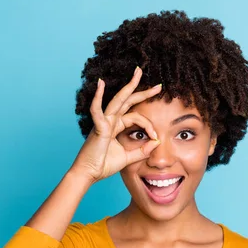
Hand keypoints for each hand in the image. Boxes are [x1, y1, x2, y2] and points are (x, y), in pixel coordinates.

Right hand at [69, 67, 161, 183]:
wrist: (89, 174)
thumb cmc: (104, 165)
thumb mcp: (128, 158)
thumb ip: (142, 151)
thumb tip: (157, 142)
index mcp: (116, 126)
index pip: (137, 117)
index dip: (149, 126)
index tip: (156, 137)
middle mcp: (110, 120)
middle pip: (128, 101)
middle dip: (143, 91)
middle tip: (158, 85)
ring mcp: (103, 122)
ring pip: (118, 100)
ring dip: (129, 86)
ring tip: (138, 72)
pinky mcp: (98, 127)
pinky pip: (97, 110)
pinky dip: (98, 96)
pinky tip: (100, 83)